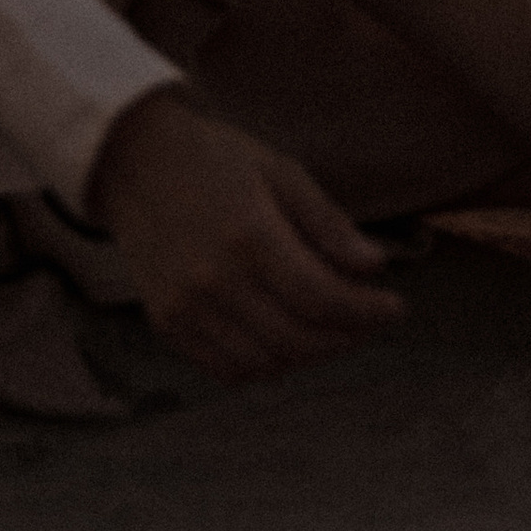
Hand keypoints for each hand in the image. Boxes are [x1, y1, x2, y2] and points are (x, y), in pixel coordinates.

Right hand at [89, 90, 404, 381]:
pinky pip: (226, 369)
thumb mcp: (281, 172)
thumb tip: (375, 266)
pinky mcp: (167, 323)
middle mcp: (214, 280)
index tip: (395, 307)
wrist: (135, 163)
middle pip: (297, 338)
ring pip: (265, 363)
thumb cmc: (215, 160)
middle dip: (347, 336)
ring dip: (310, 355)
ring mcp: (186, 308)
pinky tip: (288, 341)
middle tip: (369, 321)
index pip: (321, 297)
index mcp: (249, 236)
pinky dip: (265, 365)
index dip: (367, 311)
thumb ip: (328, 223)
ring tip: (334, 331)